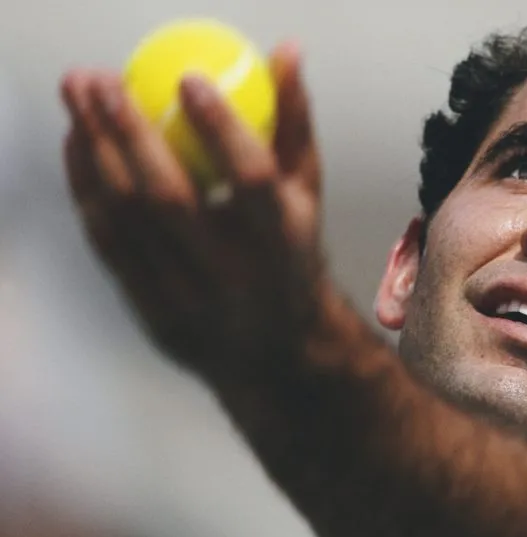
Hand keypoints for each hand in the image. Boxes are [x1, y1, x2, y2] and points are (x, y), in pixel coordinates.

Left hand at [60, 42, 329, 381]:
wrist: (277, 352)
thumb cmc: (290, 258)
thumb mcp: (306, 194)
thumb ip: (293, 123)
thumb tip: (285, 52)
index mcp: (284, 243)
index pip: (253, 181)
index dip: (221, 128)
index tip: (189, 78)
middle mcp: (236, 276)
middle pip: (172, 200)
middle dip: (129, 133)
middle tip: (102, 81)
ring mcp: (189, 300)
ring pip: (128, 220)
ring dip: (94, 152)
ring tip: (78, 97)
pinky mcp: (152, 313)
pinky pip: (107, 243)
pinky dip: (85, 189)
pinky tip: (78, 145)